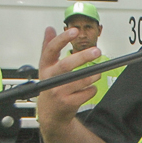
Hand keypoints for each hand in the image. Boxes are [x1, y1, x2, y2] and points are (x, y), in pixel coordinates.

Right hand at [35, 26, 101, 142]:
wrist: (51, 113)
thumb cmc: (51, 86)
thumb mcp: (46, 67)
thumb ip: (48, 47)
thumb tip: (49, 29)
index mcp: (45, 68)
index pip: (50, 50)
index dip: (61, 39)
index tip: (74, 31)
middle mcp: (50, 79)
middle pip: (66, 65)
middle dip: (82, 57)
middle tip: (96, 51)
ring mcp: (58, 92)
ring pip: (81, 79)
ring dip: (92, 75)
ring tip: (96, 73)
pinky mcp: (68, 103)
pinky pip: (87, 92)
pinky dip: (92, 89)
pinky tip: (88, 89)